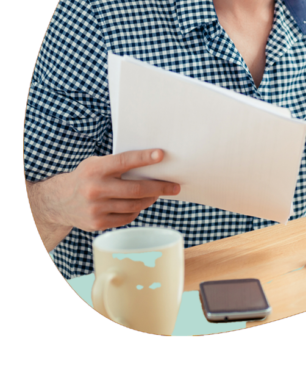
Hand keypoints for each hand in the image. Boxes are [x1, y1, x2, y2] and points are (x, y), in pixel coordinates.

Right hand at [44, 149, 179, 233]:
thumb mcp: (96, 164)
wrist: (58, 202)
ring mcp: (96, 209)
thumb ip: (118, 164)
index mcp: (95, 169)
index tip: (161, 155)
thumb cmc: (86, 177)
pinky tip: (139, 204)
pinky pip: (127, 216)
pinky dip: (137, 209)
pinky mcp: (98, 224)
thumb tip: (153, 163)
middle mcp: (95, 189)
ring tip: (158, 193)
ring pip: (135, 205)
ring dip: (151, 199)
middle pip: (136, 189)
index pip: (124, 161)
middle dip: (159, 187)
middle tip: (174, 186)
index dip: (144, 158)